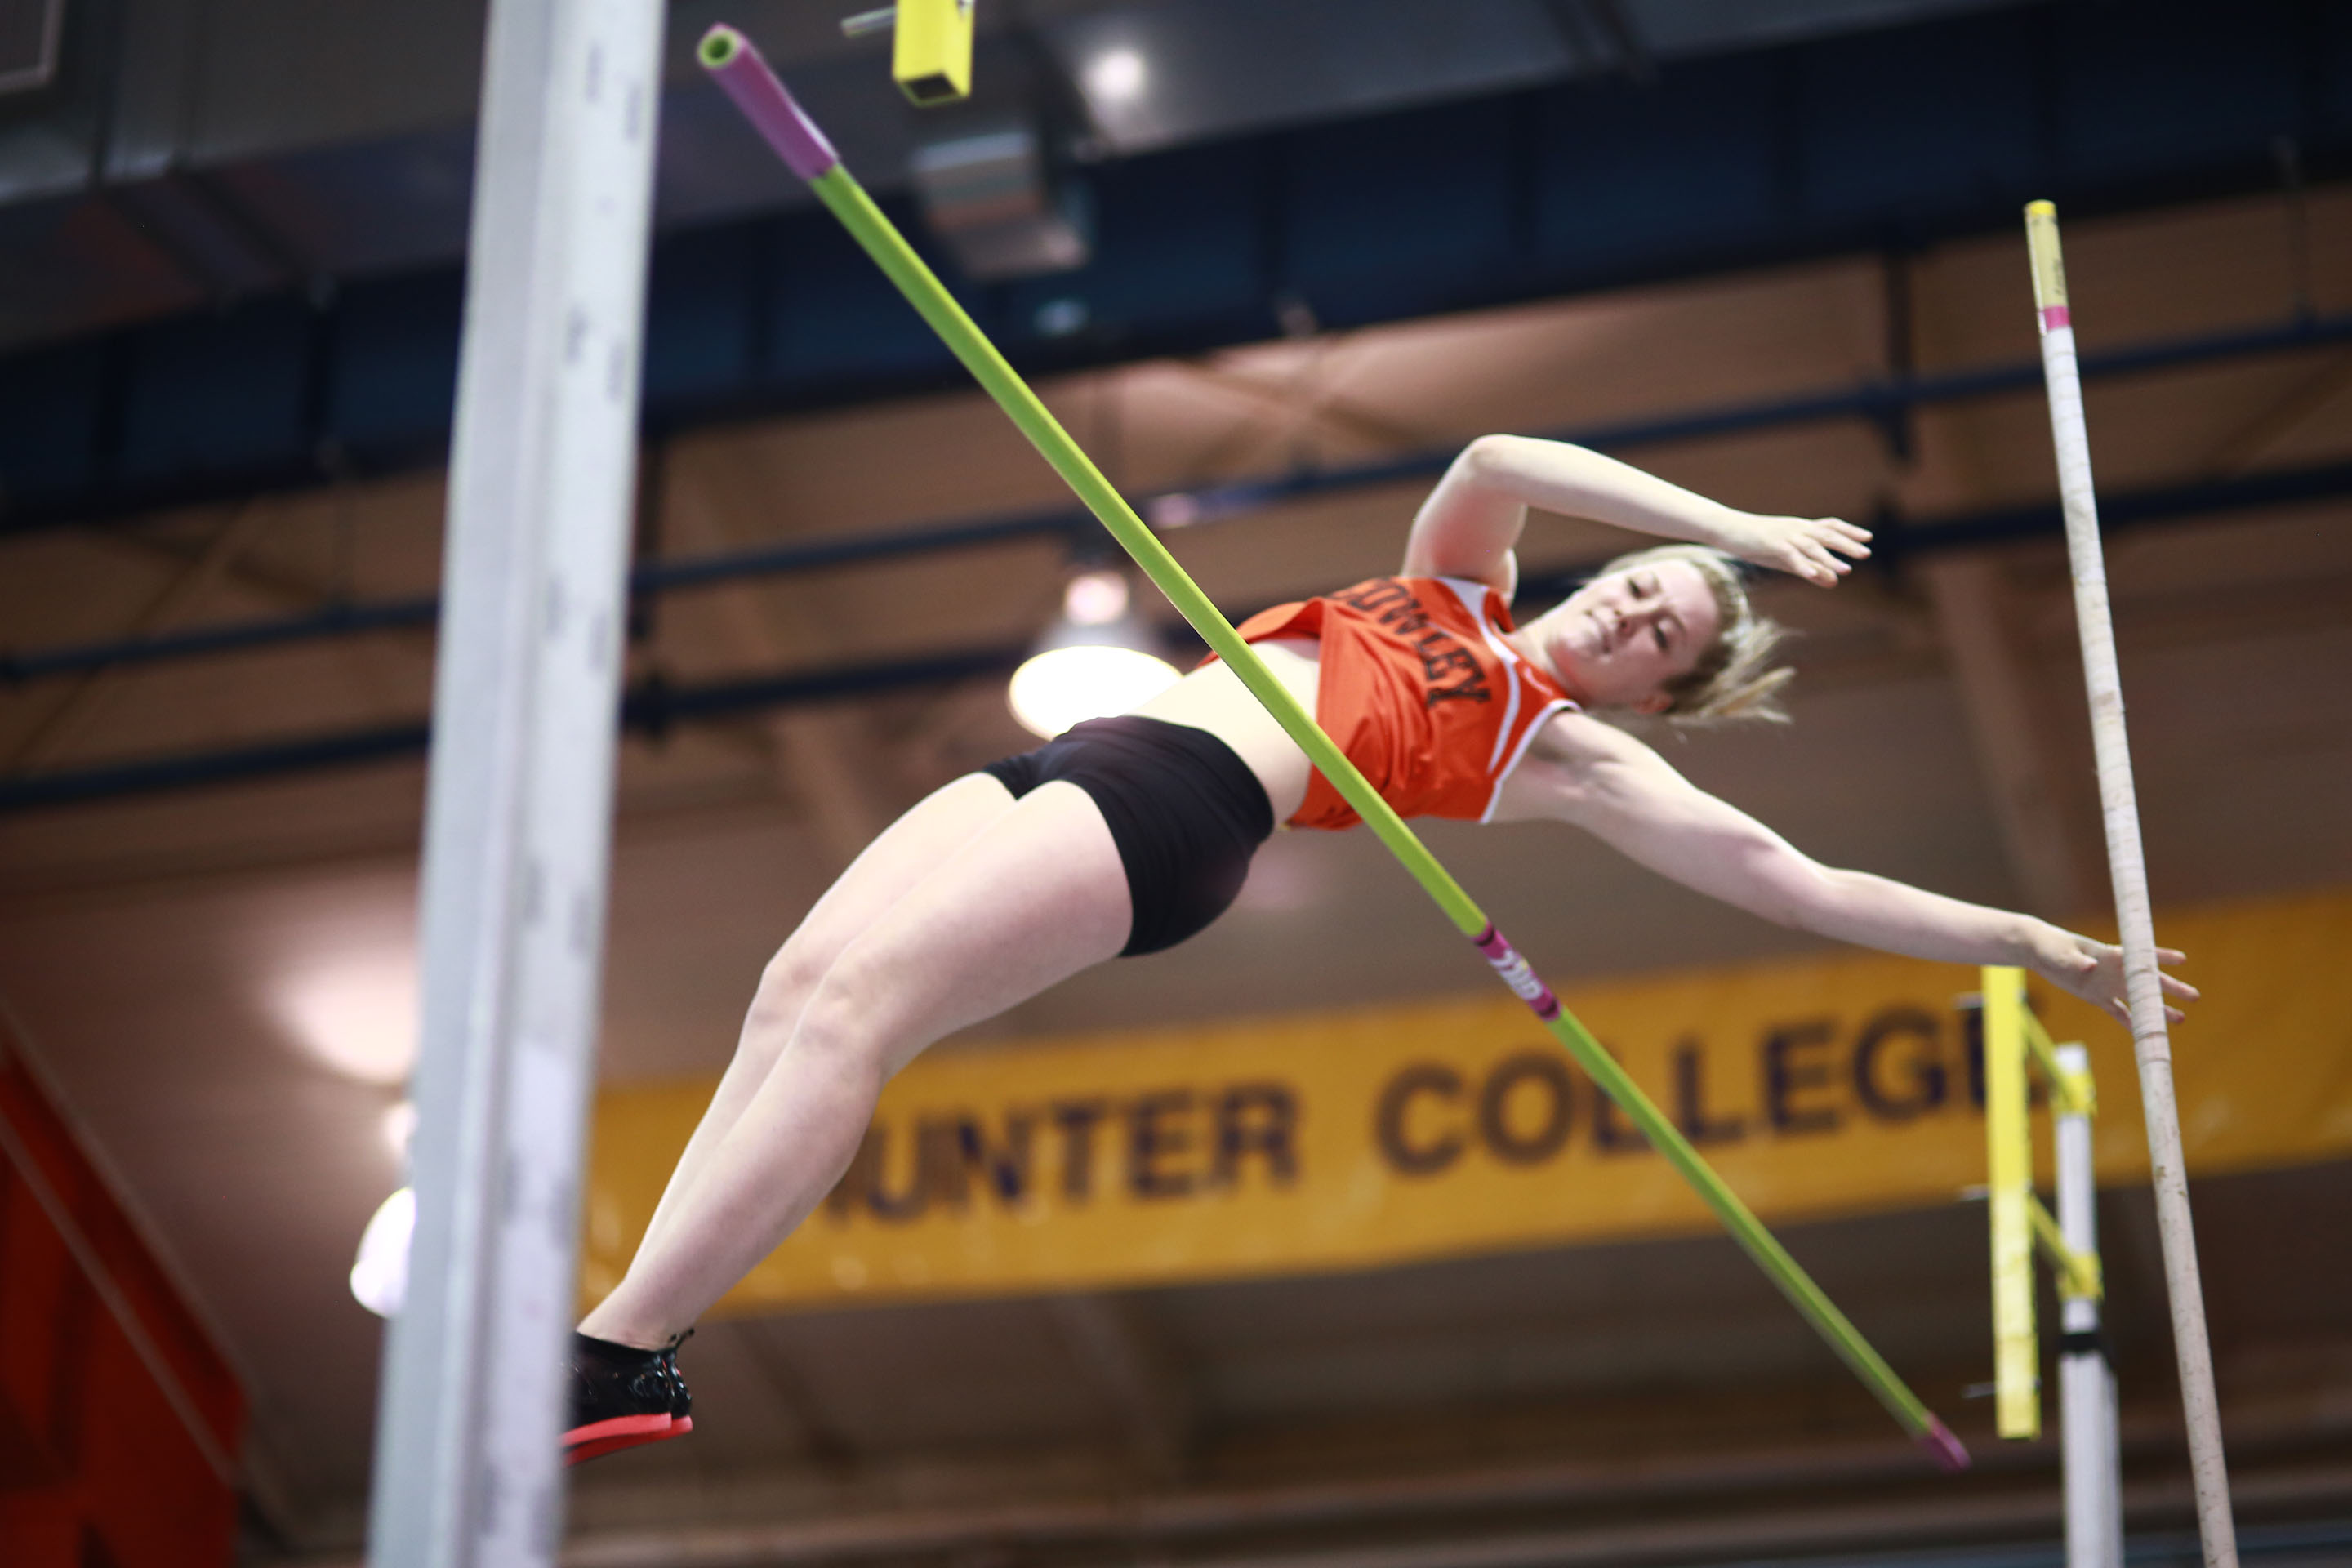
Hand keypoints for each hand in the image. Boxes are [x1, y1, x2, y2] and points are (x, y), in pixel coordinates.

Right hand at [1726, 514, 1871, 586]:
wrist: (1726, 528)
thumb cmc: (1755, 542)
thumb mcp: (1785, 558)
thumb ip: (1810, 570)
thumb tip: (1835, 583)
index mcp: (1800, 528)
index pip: (1830, 526)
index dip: (1849, 531)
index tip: (1867, 537)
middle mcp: (1796, 529)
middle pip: (1827, 534)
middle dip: (1847, 544)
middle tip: (1865, 553)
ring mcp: (1784, 536)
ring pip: (1812, 546)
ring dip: (1829, 558)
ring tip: (1846, 570)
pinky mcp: (1771, 545)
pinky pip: (1790, 556)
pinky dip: (1803, 565)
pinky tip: (1813, 576)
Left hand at [2029, 926, 2199, 1026]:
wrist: (2041, 953)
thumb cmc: (2052, 947)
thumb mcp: (2062, 953)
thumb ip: (2076, 960)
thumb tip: (2091, 966)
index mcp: (2110, 954)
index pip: (2140, 956)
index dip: (2161, 956)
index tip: (2182, 959)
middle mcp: (2115, 971)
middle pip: (2147, 981)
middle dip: (2171, 988)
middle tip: (2195, 997)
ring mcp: (2108, 985)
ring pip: (2138, 1000)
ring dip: (2157, 1009)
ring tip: (2180, 1019)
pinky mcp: (2097, 997)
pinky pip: (2118, 1012)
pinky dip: (2130, 1023)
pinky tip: (2144, 1034)